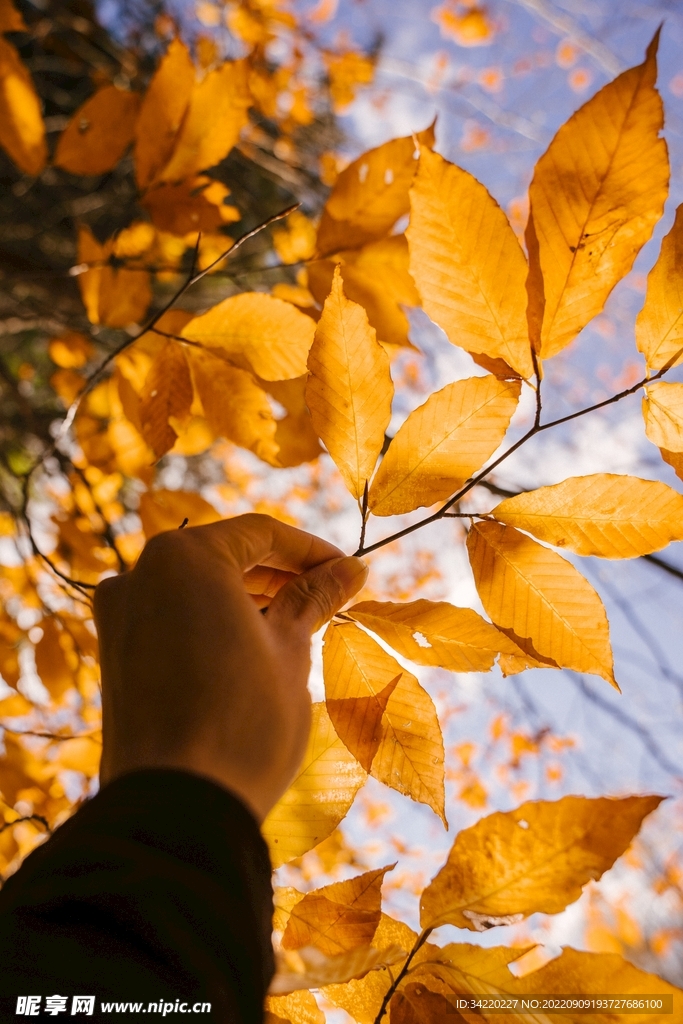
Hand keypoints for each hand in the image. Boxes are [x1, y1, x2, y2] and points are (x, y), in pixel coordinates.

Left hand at [93, 514, 366, 820]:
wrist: (176, 810)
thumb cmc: (243, 721)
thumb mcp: (290, 650)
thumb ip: (314, 598)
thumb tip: (350, 570)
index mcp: (182, 558)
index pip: (261, 533)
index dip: (313, 551)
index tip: (350, 573)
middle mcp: (139, 575)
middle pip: (225, 557)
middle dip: (281, 574)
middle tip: (333, 596)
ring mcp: (120, 617)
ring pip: (197, 589)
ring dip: (249, 599)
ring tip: (301, 623)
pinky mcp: (114, 656)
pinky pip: (173, 620)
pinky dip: (214, 623)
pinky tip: (254, 647)